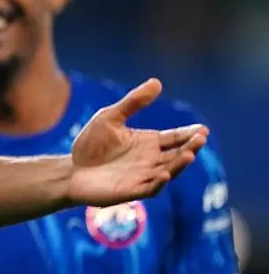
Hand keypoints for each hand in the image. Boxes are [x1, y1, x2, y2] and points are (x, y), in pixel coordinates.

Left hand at [71, 79, 207, 207]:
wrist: (71, 170)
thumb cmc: (90, 144)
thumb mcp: (110, 117)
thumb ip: (133, 102)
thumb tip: (157, 82)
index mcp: (149, 143)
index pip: (175, 138)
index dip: (189, 134)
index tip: (202, 129)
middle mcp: (151, 160)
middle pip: (177, 154)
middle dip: (191, 147)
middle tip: (201, 139)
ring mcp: (143, 177)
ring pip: (168, 171)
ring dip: (180, 164)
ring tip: (190, 154)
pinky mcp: (131, 191)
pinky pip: (149, 188)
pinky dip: (158, 182)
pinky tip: (164, 174)